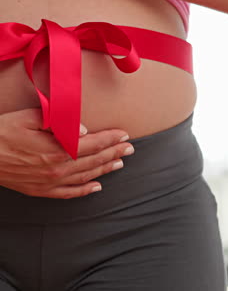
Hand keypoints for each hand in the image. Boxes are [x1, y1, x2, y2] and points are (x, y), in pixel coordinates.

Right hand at [0, 108, 134, 198]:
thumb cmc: (4, 131)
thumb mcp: (30, 118)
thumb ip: (59, 122)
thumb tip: (83, 130)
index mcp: (56, 150)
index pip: (92, 144)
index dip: (110, 139)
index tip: (125, 135)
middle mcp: (57, 169)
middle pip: (93, 161)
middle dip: (114, 153)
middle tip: (131, 149)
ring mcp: (49, 182)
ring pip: (85, 177)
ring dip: (105, 170)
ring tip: (120, 163)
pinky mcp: (41, 190)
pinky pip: (69, 193)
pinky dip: (85, 191)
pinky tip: (97, 187)